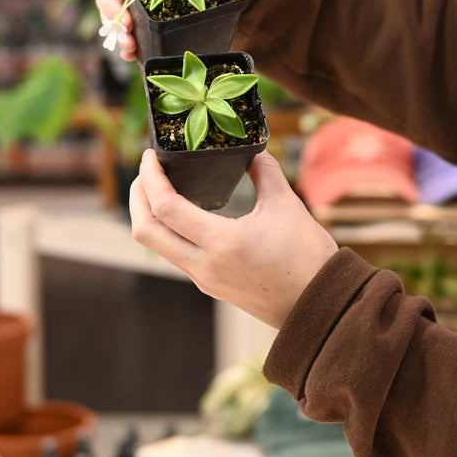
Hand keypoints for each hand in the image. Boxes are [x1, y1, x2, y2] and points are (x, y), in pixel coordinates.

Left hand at [129, 148, 337, 328]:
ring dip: (148, 215)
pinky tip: (180, 211)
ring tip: (158, 186)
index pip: (165, 208)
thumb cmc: (307, 257)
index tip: (151, 155)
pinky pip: (175, 254)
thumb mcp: (287, 205)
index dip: (150, 178)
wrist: (319, 307)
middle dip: (137, 197)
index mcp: (222, 243)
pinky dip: (167, 229)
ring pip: (157, 246)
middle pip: (146, 231)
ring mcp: (204, 278)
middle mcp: (204, 265)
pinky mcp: (210, 284)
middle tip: (147, 169)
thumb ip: (265, 171)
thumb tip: (252, 150)